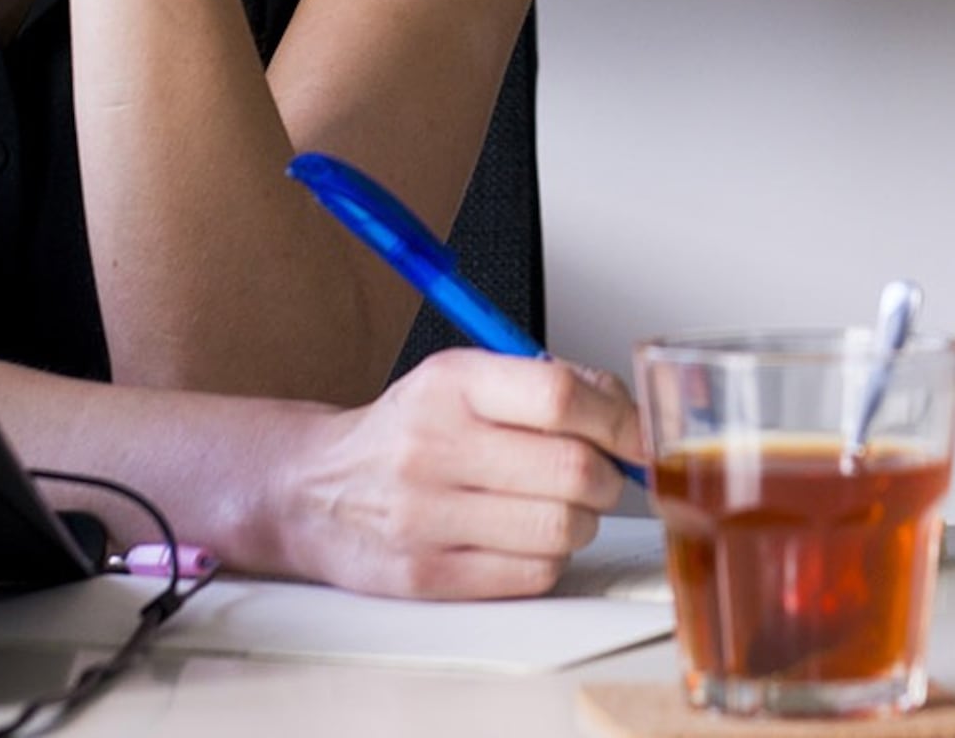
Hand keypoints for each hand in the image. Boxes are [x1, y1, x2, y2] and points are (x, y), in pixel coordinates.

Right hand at [275, 352, 646, 599]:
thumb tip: (630, 416)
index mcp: (452, 382)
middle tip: (600, 474)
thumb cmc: (410, 428)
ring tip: (562, 506)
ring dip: (582, 521)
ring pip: (560, 528)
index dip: (618, 418)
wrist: (317, 489)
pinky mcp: (425, 577)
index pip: (559, 394)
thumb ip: (549, 383)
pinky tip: (527, 537)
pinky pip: (531, 574)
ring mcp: (426, 516)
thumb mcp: (466, 377)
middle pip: (571, 469)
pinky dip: (549, 558)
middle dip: (608, 476)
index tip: (638, 435)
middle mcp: (435, 445)